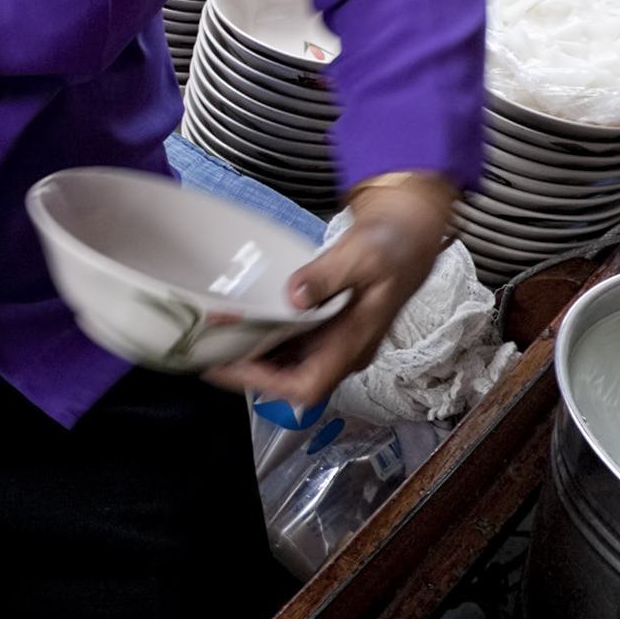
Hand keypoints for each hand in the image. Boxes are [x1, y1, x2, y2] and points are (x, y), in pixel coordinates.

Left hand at [206, 173, 459, 413]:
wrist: (411, 232)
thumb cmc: (393, 246)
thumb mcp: (362, 255)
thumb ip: (326, 276)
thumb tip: (294, 296)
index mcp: (354, 344)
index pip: (306, 386)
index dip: (264, 383)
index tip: (229, 365)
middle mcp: (345, 351)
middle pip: (290, 381)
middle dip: (249, 370)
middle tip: (209, 348)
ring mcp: (337, 341)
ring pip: (289, 364)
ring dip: (255, 355)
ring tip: (218, 336)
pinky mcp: (330, 327)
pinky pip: (294, 344)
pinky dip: (267, 338)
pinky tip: (244, 321)